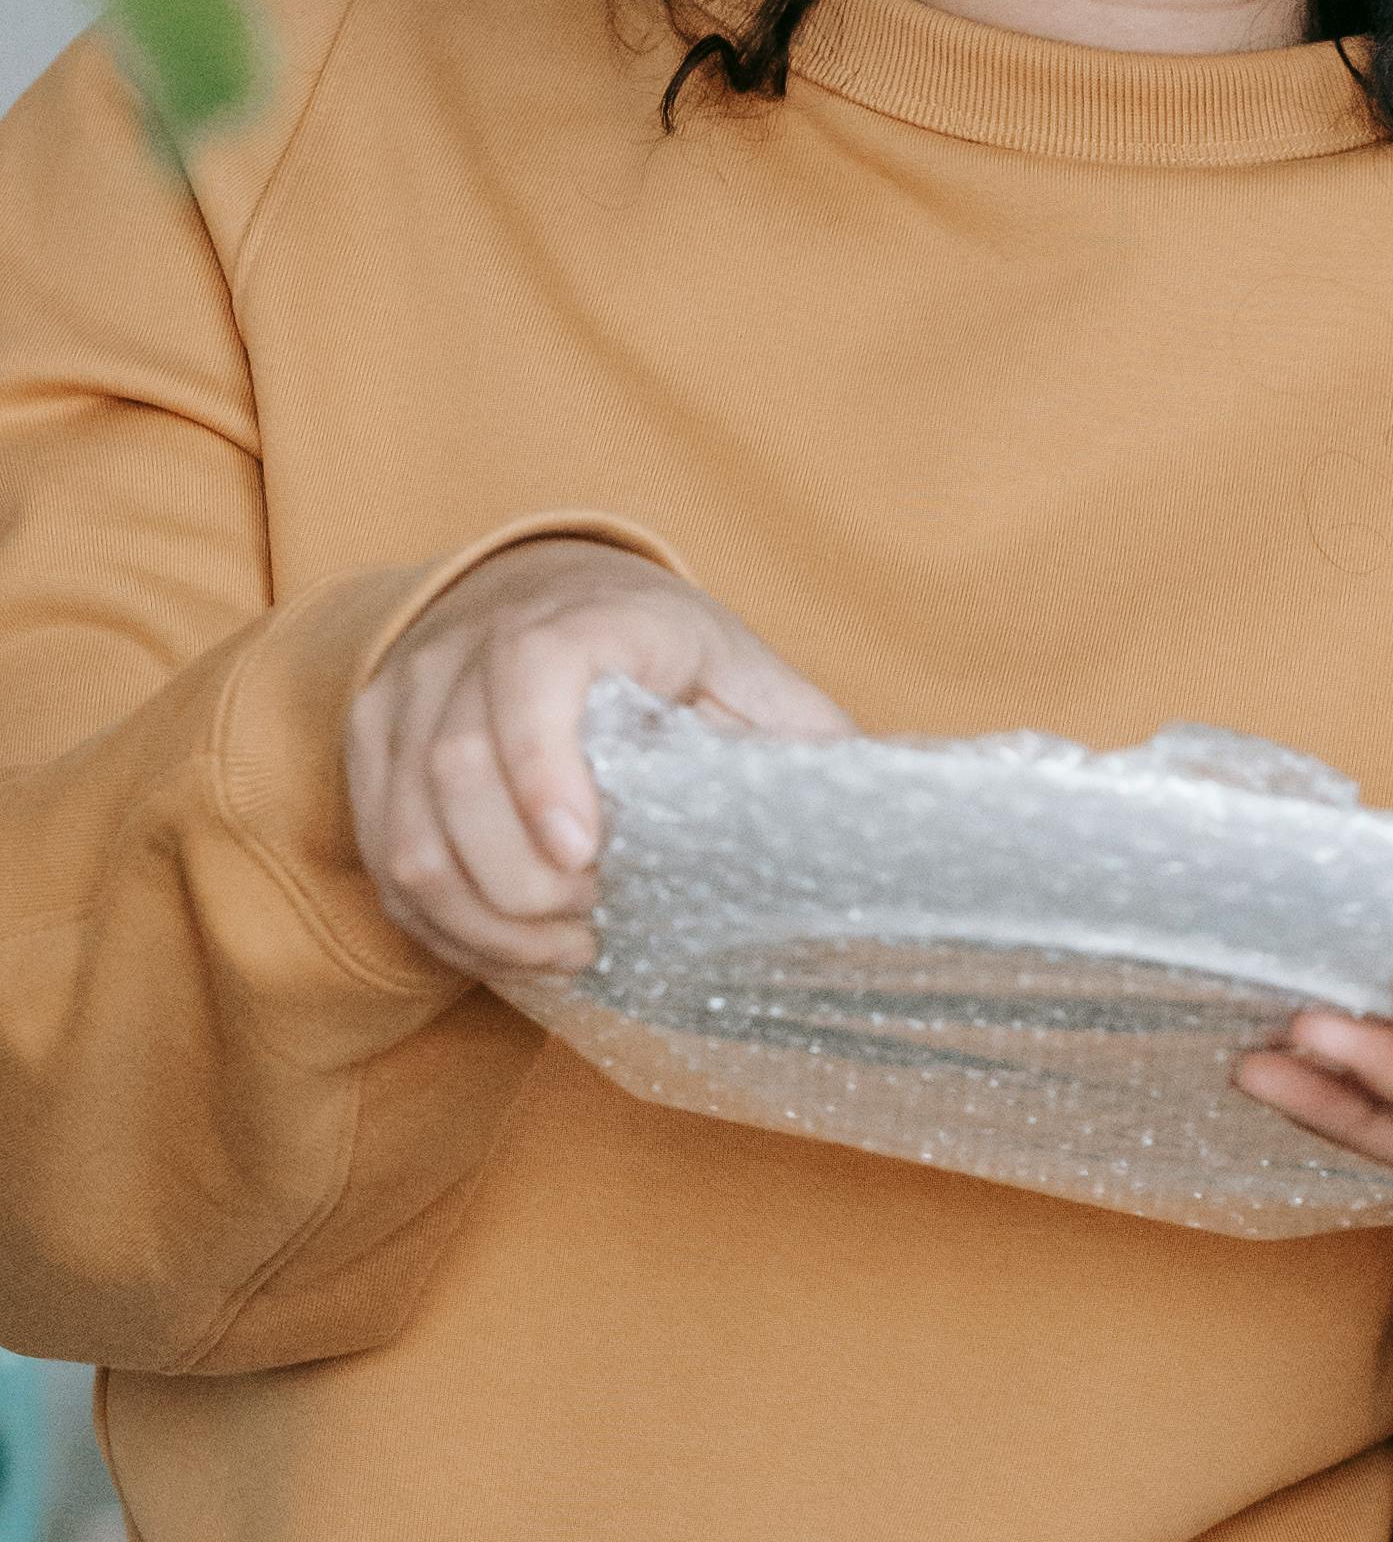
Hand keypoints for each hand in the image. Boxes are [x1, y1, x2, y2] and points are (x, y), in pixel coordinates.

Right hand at [347, 539, 847, 982]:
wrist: (549, 591)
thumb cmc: (660, 646)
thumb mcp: (741, 669)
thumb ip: (794, 729)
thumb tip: (873, 803)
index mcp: (575, 618)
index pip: (530, 675)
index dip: (543, 768)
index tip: (585, 855)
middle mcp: (467, 647)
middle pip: (456, 774)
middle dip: (522, 881)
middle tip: (593, 927)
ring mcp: (405, 698)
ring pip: (406, 832)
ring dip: (481, 919)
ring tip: (561, 950)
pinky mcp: (369, 749)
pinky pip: (382, 856)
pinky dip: (441, 923)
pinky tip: (507, 950)